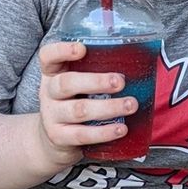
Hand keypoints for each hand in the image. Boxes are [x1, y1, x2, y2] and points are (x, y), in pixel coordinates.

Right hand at [36, 40, 135, 164]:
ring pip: (78, 110)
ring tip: (131, 105)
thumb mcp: (78, 85)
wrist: (53, 139)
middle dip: (96, 82)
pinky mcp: (59, 137)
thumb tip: (139, 63)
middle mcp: (48, 93)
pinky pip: (82, 135)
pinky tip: (121, 129)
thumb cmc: (74, 103)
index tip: (82, 48)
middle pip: (66, 83)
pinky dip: (104, 132)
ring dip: (108, 108)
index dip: (62, 50)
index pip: (48, 56)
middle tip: (120, 81)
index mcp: (53, 74)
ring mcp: (52, 116)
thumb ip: (96, 72)